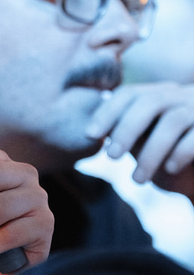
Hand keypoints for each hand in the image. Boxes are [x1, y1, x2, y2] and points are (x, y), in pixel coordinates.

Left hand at [87, 83, 193, 200]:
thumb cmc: (174, 166)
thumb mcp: (145, 149)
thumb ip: (126, 135)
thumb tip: (93, 131)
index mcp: (164, 96)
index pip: (131, 93)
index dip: (108, 112)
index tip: (90, 135)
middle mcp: (185, 96)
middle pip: (151, 101)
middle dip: (126, 129)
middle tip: (110, 158)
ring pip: (173, 120)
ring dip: (151, 153)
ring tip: (137, 180)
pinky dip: (179, 152)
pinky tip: (169, 170)